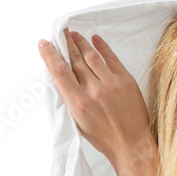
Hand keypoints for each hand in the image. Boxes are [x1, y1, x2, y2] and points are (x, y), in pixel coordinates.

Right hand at [37, 29, 151, 166]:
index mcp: (78, 103)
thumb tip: (63, 79)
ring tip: (73, 34)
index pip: (60, 72)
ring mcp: (112, 84)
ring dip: (81, 43)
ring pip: (92, 57)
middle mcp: (94, 91)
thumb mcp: (78, 121)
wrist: (132, 144)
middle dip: (65, 44)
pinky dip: (103, 48)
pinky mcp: (127, 81)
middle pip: (75, 60)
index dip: (50, 55)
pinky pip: (113, 60)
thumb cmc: (104, 137)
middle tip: (59, 31)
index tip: (44, 43)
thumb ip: (71, 99)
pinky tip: (95, 39)